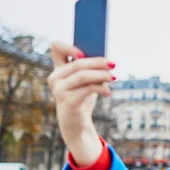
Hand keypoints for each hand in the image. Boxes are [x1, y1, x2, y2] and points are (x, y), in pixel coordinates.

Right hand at [47, 41, 115, 166]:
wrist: (75, 123)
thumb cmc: (81, 98)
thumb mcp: (85, 81)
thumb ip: (90, 69)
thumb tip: (108, 60)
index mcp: (58, 69)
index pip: (56, 48)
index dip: (69, 46)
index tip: (84, 53)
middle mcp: (55, 77)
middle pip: (78, 63)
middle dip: (98, 62)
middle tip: (114, 64)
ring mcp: (59, 89)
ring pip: (83, 75)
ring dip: (102, 75)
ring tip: (115, 77)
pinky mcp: (67, 101)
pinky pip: (87, 89)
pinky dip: (101, 88)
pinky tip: (108, 92)